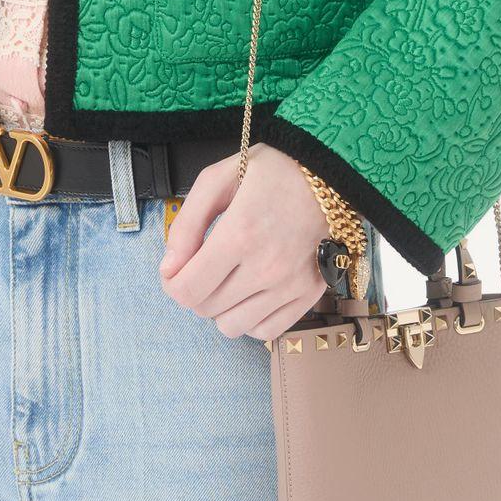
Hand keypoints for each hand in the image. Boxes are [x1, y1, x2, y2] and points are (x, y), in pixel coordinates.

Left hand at [158, 143, 334, 338]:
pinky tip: (252, 291)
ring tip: (231, 277)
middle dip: (195, 289)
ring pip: (232, 327)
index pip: (187, 290)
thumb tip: (169, 268)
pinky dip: (251, 318)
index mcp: (239, 234)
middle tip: (205, 265)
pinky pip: (266, 331)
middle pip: (206, 309)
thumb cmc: (273, 169)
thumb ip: (186, 223)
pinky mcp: (310, 294)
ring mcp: (291, 284)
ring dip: (222, 307)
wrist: (331, 170)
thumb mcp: (219, 178)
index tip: (176, 268)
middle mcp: (266, 267)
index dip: (172, 283)